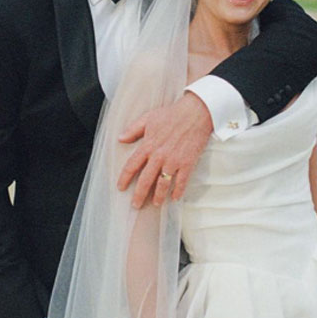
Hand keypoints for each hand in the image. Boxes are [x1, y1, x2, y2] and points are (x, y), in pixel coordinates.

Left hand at [117, 92, 212, 207]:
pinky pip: (181, 182)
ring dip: (158, 196)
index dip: (124, 178)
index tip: (120, 187)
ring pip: (163, 184)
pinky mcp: (187, 163)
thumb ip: (133, 129)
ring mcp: (174, 161)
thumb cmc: (172, 114)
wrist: (196, 113)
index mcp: (148, 145)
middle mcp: (159, 156)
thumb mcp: (148, 118)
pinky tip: (175, 198)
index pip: (132, 166)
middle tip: (135, 205)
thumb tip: (120, 138)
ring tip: (155, 204)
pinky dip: (178, 191)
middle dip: (139, 195)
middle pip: (145, 180)